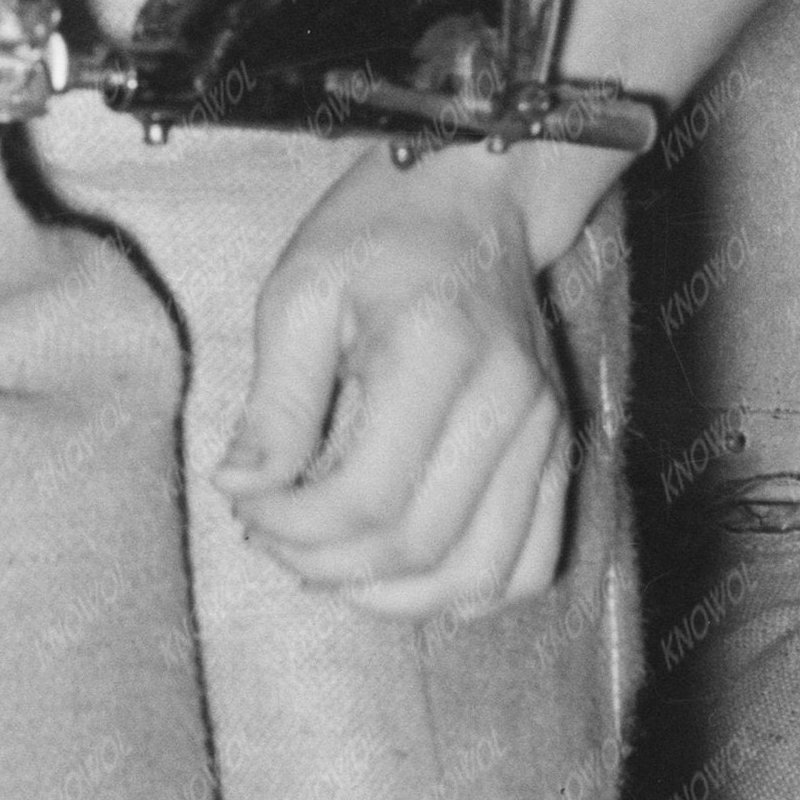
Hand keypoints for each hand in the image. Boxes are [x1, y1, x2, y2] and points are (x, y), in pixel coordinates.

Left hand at [223, 154, 575, 613]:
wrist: (473, 201)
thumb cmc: (376, 236)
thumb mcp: (299, 294)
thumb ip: (275, 400)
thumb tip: (240, 488)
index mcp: (436, 351)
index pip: (369, 496)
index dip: (298, 529)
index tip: (251, 510)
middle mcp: (507, 400)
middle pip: (420, 546)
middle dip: (329, 566)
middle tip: (275, 540)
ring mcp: (545, 432)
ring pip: (479, 574)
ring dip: (392, 598)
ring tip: (329, 566)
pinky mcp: (558, 451)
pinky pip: (528, 564)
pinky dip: (466, 594)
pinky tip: (403, 574)